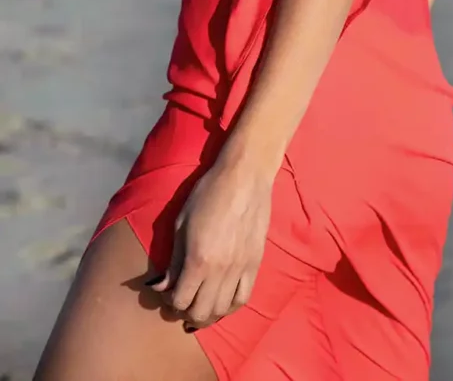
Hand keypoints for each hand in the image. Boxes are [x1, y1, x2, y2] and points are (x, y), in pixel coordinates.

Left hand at [146, 153, 272, 328]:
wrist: (245, 176)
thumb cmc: (208, 193)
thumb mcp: (181, 223)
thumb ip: (173, 260)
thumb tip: (160, 286)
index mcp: (198, 260)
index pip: (180, 301)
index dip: (170, 302)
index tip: (168, 292)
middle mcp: (220, 271)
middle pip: (201, 312)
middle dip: (187, 312)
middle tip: (182, 301)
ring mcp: (240, 268)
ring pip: (223, 309)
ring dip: (208, 313)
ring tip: (201, 304)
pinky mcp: (255, 263)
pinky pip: (244, 297)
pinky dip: (230, 306)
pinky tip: (223, 300)